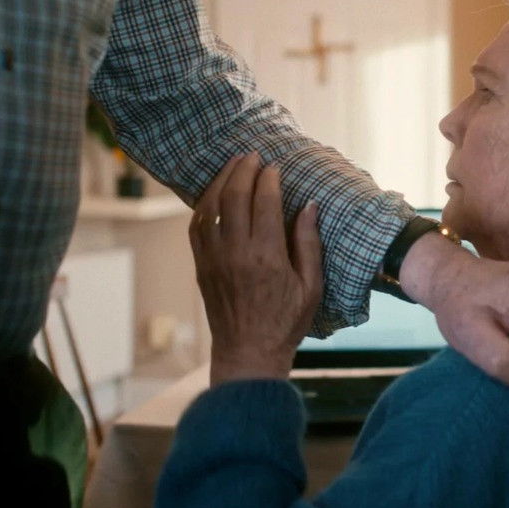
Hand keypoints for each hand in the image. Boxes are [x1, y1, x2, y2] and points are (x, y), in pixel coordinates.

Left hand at [189, 153, 323, 385]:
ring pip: (211, 206)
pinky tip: (214, 192)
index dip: (268, 179)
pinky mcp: (201, 266)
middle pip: (234, 196)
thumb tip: (309, 206)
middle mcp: (236, 253)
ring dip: (221, 180)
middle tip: (253, 156)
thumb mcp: (311, 286)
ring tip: (234, 164)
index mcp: (266, 256)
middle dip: (244, 170)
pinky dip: (204, 203)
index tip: (275, 166)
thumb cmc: (286, 322)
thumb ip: (309, 244)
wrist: (248, 352)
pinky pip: (197, 226)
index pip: (264, 202)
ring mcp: (214, 258)